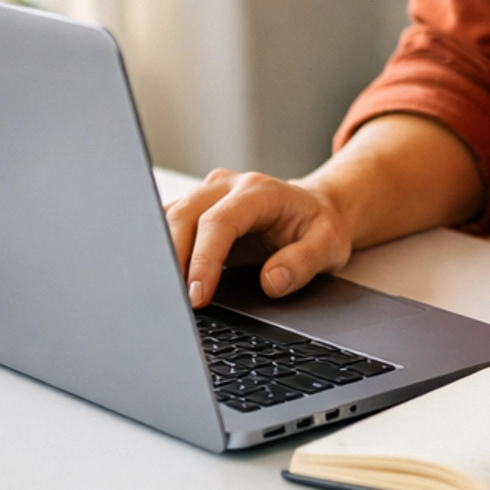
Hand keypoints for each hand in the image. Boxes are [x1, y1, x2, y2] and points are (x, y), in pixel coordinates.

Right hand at [165, 169, 353, 307]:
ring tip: (164, 296)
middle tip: (175, 304)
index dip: (204, 260)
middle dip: (173, 261)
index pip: (219, 222)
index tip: (198, 296)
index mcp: (258, 191)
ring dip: (162, 257)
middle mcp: (226, 185)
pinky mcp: (195, 208)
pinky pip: (167, 225)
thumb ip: (303, 262)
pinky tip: (163, 280)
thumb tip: (272, 282)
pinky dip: (161, 252)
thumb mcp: (329, 245)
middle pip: (183, 216)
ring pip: (168, 219)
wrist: (313, 209)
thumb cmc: (318, 227)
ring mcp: (206, 193)